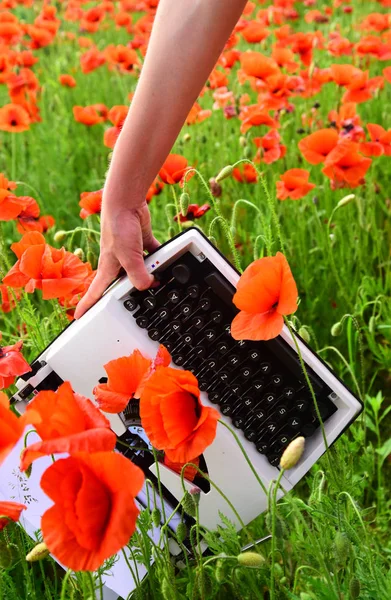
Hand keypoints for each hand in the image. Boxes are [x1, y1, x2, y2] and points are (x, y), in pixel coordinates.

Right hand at [74, 199, 159, 318]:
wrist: (126, 202)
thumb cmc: (118, 227)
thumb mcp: (128, 258)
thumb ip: (138, 276)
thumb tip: (149, 286)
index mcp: (107, 268)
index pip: (94, 293)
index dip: (85, 306)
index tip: (78, 318)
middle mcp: (117, 262)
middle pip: (120, 284)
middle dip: (125, 295)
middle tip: (131, 307)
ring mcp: (129, 252)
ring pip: (139, 270)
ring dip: (148, 276)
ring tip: (157, 284)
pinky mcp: (141, 242)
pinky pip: (153, 255)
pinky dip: (161, 259)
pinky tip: (169, 263)